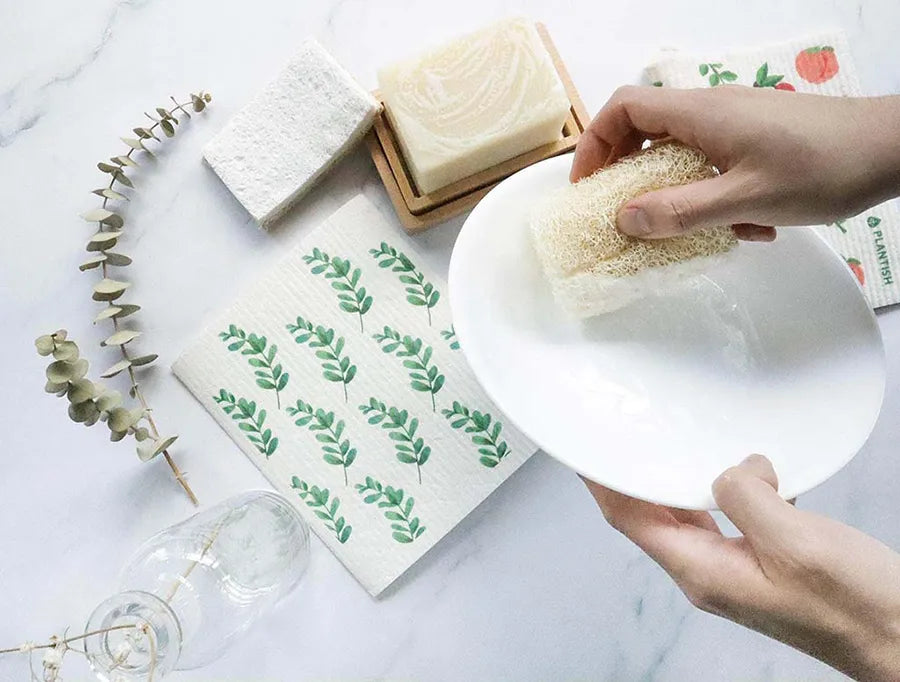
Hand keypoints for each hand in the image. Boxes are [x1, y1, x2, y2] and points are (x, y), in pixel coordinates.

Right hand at [570, 87, 899, 240]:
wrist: (891, 150)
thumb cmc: (821, 167)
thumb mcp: (745, 199)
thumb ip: (680, 211)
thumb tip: (624, 220)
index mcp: (699, 113)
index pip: (625, 109)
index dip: (595, 145)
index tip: (588, 187)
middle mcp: (711, 110)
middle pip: (646, 130)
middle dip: (628, 175)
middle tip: (624, 215)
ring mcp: (735, 123)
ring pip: (681, 152)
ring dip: (676, 192)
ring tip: (692, 231)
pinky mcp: (756, 139)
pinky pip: (714, 163)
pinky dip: (713, 194)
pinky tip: (746, 227)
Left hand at [585, 455, 899, 680]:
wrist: (896, 638)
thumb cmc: (854, 608)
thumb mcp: (795, 542)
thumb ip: (747, 499)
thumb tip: (729, 470)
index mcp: (701, 571)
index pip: (629, 518)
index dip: (601, 482)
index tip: (583, 451)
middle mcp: (706, 572)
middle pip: (650, 515)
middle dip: (633, 476)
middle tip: (621, 437)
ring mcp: (730, 570)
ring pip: (687, 515)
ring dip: (681, 480)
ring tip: (672, 447)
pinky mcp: (757, 563)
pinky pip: (723, 519)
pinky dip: (725, 491)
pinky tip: (746, 476)